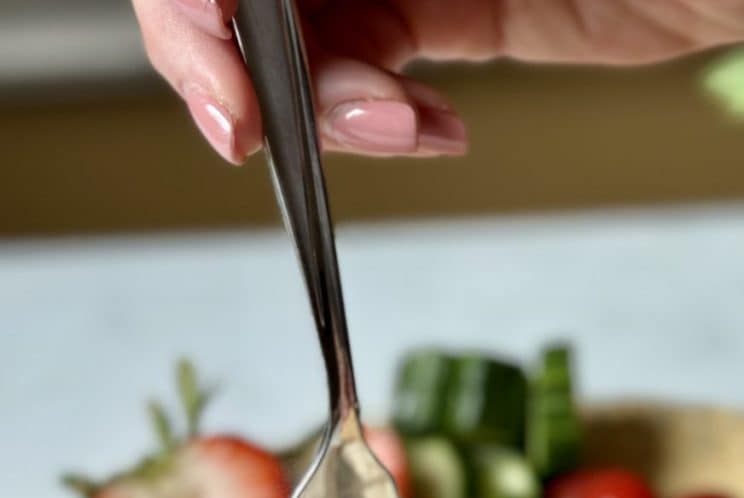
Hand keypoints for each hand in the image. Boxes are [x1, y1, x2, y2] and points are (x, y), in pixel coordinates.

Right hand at [131, 0, 743, 161]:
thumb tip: (280, 3)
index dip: (197, 8)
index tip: (230, 88)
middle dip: (239, 65)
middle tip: (259, 138)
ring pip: (298, 37)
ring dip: (320, 109)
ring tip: (398, 132)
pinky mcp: (447, 7)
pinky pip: (369, 69)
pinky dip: (377, 123)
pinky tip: (430, 136)